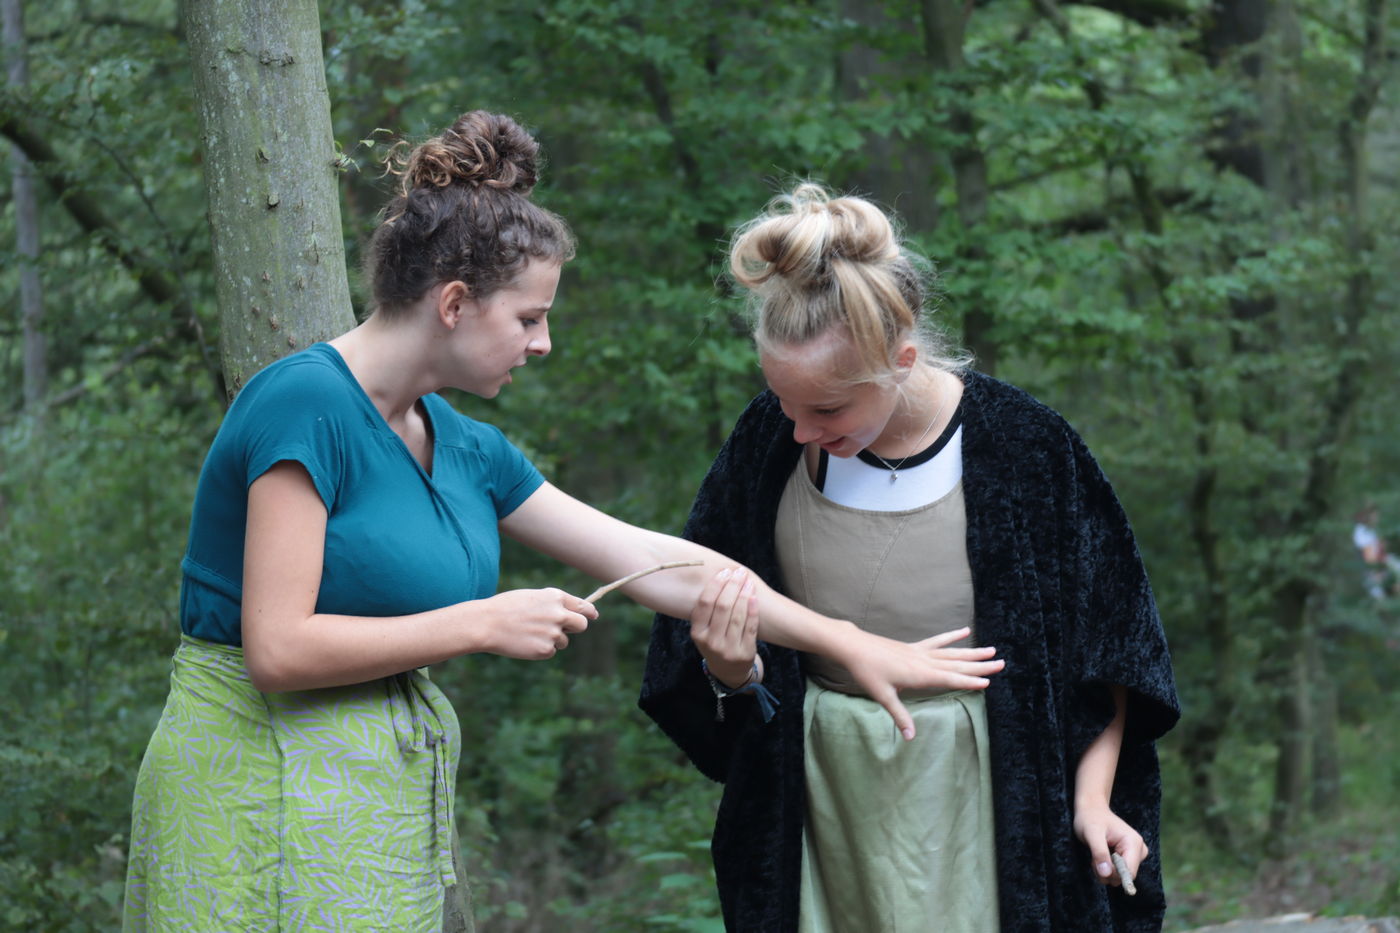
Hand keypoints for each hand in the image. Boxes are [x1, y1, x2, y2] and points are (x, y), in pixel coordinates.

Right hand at [475, 587, 597, 659]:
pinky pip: (551, 651)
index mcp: (555, 597)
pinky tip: (525, 642)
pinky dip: (541, 650)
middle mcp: (559, 614)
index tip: (593, 615)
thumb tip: (569, 614)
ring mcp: (554, 633)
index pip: (583, 606)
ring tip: (529, 633)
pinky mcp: (546, 649)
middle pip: (582, 625)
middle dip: (575, 628)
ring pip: (564, 641)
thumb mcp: (532, 597)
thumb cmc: (505, 608)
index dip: (589, 612)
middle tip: (561, 629)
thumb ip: (552, 604)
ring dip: (552, 640)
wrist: (486, 624)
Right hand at [689, 567, 759, 687]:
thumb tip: (719, 575)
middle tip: (739, 572)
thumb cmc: (715, 642)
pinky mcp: (745, 653)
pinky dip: (753, 609)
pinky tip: (754, 596)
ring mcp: (728, 649)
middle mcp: (710, 642)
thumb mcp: (703, 631)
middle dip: (732, 586)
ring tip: (748, 581)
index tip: (724, 572)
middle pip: (722, 607)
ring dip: (744, 594)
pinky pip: (750, 627)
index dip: (715, 585)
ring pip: (737, 616)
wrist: (728, 671)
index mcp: (697, 633)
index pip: (704, 604)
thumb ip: (708, 610)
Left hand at [838, 626, 1003, 740]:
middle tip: (1001, 663)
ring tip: (991, 650)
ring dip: (972, 652)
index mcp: (920, 675)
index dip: (970, 680)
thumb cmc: (868, 672)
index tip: (988, 681)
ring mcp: (920, 652)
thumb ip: (899, 716)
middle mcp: (924, 661)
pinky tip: (965, 631)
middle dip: (980, 665)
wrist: (854, 647)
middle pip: (957, 664)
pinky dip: (952, 636)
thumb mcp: (883, 696)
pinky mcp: (914, 646)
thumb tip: (910, 738)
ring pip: (952, 652)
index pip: (950, 678)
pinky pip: (937, 641)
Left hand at [1074, 801, 1147, 888]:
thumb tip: (1106, 874)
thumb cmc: (1090, 819)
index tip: (1099, 867)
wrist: (1091, 810)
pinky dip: (1105, 868)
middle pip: (1125, 876)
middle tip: (1094, 857)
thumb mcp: (1091, 834)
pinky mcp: (1128, 857)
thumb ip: (1099, 853)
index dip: (1113, 875)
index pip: (1130, 872)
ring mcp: (1135, 854)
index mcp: (1134, 843)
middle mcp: (1138, 849)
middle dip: (1106, 871)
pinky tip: (1100, 855)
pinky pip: (1117, 873)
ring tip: (1096, 853)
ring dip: (1104, 870)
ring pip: (1119, 876)